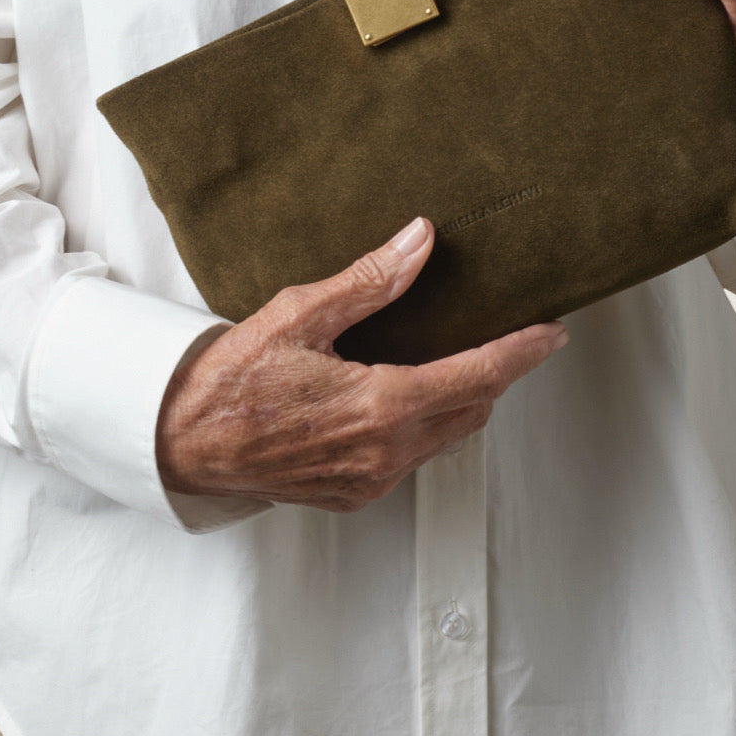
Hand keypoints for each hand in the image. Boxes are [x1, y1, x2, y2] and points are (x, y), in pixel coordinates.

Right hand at [154, 217, 568, 512]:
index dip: (522, 353)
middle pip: (473, 409)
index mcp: (380, 405)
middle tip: (505, 335)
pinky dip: (424, 425)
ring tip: (456, 359)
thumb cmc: (231, 380)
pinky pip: (412, 458)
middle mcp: (385, 453)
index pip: (478, 376)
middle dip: (496, 373)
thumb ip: (369, 281)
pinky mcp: (355, 495)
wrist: (182, 445)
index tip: (553, 332)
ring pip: (446, 436)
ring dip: (461, 399)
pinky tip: (403, 395)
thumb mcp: (298, 314)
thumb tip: (420, 241)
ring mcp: (371, 480)